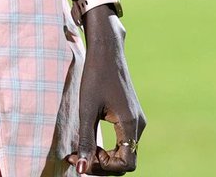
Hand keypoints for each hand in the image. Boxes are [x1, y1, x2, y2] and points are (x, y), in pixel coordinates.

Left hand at [65, 10, 146, 173]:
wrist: (106, 50)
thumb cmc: (95, 76)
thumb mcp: (86, 109)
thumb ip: (86, 140)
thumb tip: (81, 169)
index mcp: (131, 124)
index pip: (126, 163)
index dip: (103, 167)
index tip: (81, 159)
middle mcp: (139, 125)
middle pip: (126, 161)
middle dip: (102, 164)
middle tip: (77, 157)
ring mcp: (136, 120)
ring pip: (124, 152)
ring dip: (104, 156)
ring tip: (81, 149)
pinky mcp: (130, 115)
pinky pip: (123, 141)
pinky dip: (108, 146)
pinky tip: (90, 140)